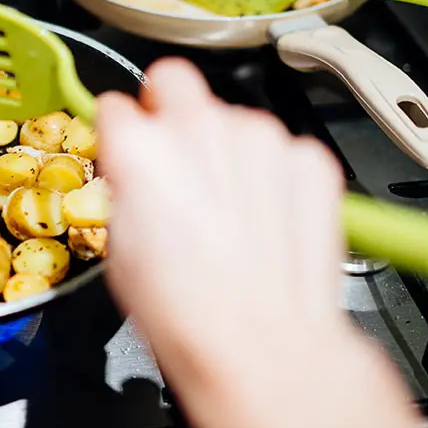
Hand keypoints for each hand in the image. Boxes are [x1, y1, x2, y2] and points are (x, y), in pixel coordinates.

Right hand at [96, 58, 427, 427]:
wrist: (262, 345)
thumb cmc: (185, 312)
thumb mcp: (121, 247)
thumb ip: (128, 186)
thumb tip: (137, 173)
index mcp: (140, 148)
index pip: (119, 104)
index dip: (122, 130)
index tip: (128, 148)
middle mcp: (201, 127)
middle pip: (176, 81)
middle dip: (169, 108)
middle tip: (174, 156)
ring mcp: (262, 138)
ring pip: (234, 118)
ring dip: (227, 150)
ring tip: (228, 212)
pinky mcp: (308, 159)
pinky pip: (281, 150)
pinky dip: (272, 176)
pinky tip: (264, 221)